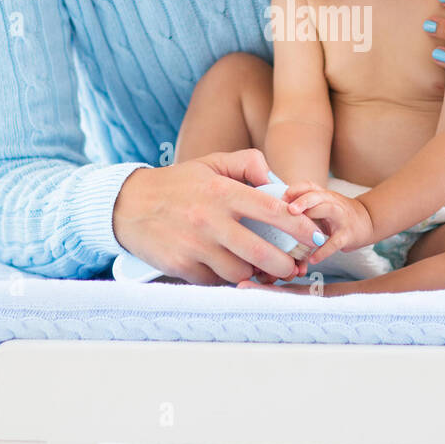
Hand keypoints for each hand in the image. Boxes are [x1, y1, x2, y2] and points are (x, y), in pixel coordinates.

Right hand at [112, 150, 326, 284]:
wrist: (128, 205)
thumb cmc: (177, 184)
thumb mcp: (211, 162)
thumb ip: (247, 162)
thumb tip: (274, 177)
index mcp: (223, 191)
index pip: (272, 211)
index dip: (300, 227)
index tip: (316, 236)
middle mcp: (211, 220)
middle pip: (262, 253)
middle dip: (286, 265)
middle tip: (295, 267)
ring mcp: (195, 245)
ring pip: (240, 272)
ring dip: (255, 274)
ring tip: (262, 270)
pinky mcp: (181, 266)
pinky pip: (215, 281)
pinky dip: (226, 279)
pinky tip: (230, 270)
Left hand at [281, 182, 374, 266]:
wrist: (368, 221)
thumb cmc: (337, 215)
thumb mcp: (323, 205)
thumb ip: (304, 207)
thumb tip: (274, 214)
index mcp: (324, 195)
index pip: (309, 186)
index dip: (295, 190)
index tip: (281, 198)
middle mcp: (332, 202)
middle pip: (317, 195)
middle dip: (302, 200)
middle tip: (288, 209)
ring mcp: (341, 218)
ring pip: (328, 210)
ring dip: (313, 215)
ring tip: (297, 227)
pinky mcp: (348, 235)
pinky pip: (335, 242)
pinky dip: (323, 251)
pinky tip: (312, 259)